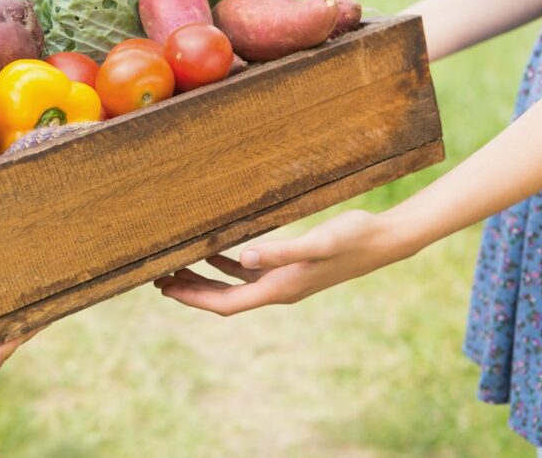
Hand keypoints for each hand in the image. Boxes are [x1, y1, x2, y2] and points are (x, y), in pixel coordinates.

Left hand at [154, 210, 415, 315]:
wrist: (384, 241)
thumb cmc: (352, 238)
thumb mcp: (317, 242)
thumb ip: (280, 250)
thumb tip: (242, 259)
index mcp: (279, 289)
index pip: (226, 303)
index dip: (193, 298)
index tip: (165, 288)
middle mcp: (278, 290)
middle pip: (224, 299)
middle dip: (190, 291)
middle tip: (158, 277)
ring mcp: (284, 281)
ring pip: (234, 286)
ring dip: (204, 279)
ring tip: (175, 267)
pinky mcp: (290, 268)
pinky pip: (249, 272)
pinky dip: (226, 265)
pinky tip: (214, 251)